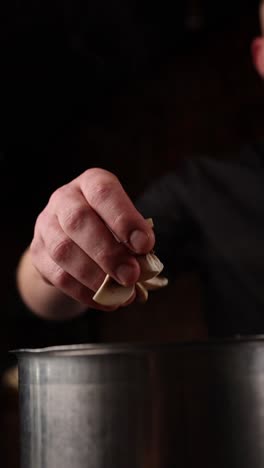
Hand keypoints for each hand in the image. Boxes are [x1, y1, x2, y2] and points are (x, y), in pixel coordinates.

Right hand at [29, 168, 154, 310]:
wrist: (77, 242)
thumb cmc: (110, 229)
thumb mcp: (125, 227)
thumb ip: (135, 244)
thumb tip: (143, 269)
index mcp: (91, 183)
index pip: (103, 192)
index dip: (124, 218)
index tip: (145, 245)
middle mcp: (64, 198)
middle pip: (78, 220)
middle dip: (108, 252)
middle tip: (131, 275)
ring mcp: (46, 225)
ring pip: (63, 250)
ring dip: (95, 276)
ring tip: (121, 294)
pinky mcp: (38, 253)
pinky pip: (57, 276)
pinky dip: (84, 292)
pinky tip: (106, 302)